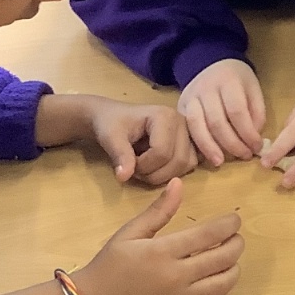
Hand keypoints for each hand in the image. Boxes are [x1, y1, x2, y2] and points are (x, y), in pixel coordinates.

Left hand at [34, 93, 196, 184]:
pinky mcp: (189, 142)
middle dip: (153, 172)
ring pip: (185, 167)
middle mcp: (183, 122)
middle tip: (134, 167)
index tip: (127, 165)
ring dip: (162, 174)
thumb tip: (125, 177)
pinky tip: (154, 165)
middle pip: (178, 162)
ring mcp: (188, 132)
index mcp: (165, 116)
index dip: (145, 166)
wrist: (105, 116)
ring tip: (143, 165)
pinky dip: (170, 171)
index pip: (164, 153)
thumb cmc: (106, 124)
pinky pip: (188, 166)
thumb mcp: (109, 138)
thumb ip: (119, 156)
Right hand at [70, 180, 243, 294]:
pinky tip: (216, 288)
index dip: (229, 225)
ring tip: (228, 261)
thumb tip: (179, 184)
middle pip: (224, 259)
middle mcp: (176, 276)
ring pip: (223, 286)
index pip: (210, 234)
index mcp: (164, 251)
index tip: (234, 220)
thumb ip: (158, 211)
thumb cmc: (108, 265)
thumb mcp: (129, 233)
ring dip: (233, 270)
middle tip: (234, 238)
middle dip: (236, 245)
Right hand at [179, 59, 265, 166]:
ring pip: (197, 126)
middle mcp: (206, 89)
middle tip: (244, 156)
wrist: (210, 63)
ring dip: (209, 147)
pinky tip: (206, 155)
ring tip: (220, 162)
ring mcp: (190, 98)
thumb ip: (257, 112)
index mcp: (228, 81)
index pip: (237, 111)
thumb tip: (254, 138)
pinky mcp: (180, 107)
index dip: (247, 133)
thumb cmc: (236, 79)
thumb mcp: (253, 88)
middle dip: (232, 143)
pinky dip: (197, 144)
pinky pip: (187, 129)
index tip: (257, 146)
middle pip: (217, 122)